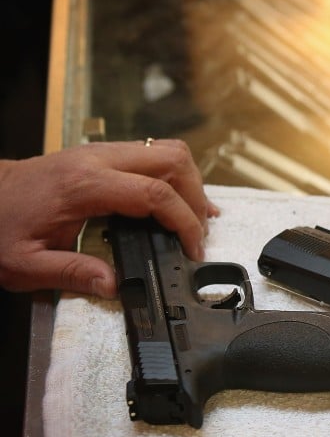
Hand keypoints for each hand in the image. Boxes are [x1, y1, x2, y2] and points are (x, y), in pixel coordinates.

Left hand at [0, 139, 218, 297]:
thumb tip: (115, 286)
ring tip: (195, 218)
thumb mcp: (25, 264)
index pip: (154, 193)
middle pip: (172, 159)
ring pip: (166, 150)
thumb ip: (72, 274)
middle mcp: (96, 159)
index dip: (184, 221)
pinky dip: (173, 176)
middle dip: (196, 196)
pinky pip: (151, 154)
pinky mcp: (100, 155)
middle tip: (198, 232)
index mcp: (83, 185)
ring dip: (189, 182)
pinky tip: (179, 200)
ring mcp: (99, 152)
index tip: (193, 247)